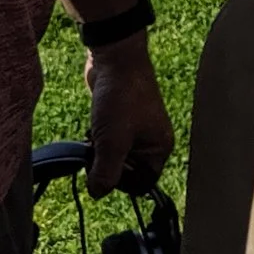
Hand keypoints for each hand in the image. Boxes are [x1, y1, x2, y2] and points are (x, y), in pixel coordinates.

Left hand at [83, 37, 173, 196]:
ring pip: (115, 158)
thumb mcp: (113, 142)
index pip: (142, 183)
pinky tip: (93, 130)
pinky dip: (97, 141)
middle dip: (107, 165)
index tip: (105, 170)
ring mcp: (136, 131)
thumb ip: (106, 173)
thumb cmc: (121, 99)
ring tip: (96, 136)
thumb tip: (98, 193)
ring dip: (100, 153)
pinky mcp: (121, 122)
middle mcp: (152, 141)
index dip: (122, 184)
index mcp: (160, 148)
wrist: (115, 60)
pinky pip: (109, 143)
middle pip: (127, 172)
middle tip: (98, 150)